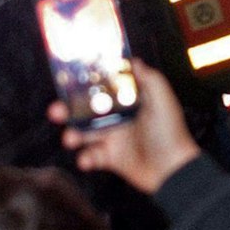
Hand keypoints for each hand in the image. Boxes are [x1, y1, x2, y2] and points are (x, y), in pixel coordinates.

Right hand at [50, 61, 200, 193]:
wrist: (173, 169)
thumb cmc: (170, 131)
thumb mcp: (162, 98)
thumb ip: (148, 78)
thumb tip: (133, 60)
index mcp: (126, 101)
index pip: (100, 89)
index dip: (83, 85)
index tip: (67, 80)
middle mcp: (116, 118)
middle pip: (85, 111)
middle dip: (67, 110)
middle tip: (56, 111)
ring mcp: (112, 139)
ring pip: (83, 134)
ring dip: (72, 135)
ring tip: (70, 138)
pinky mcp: (110, 159)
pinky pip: (90, 157)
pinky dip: (85, 159)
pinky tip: (87, 160)